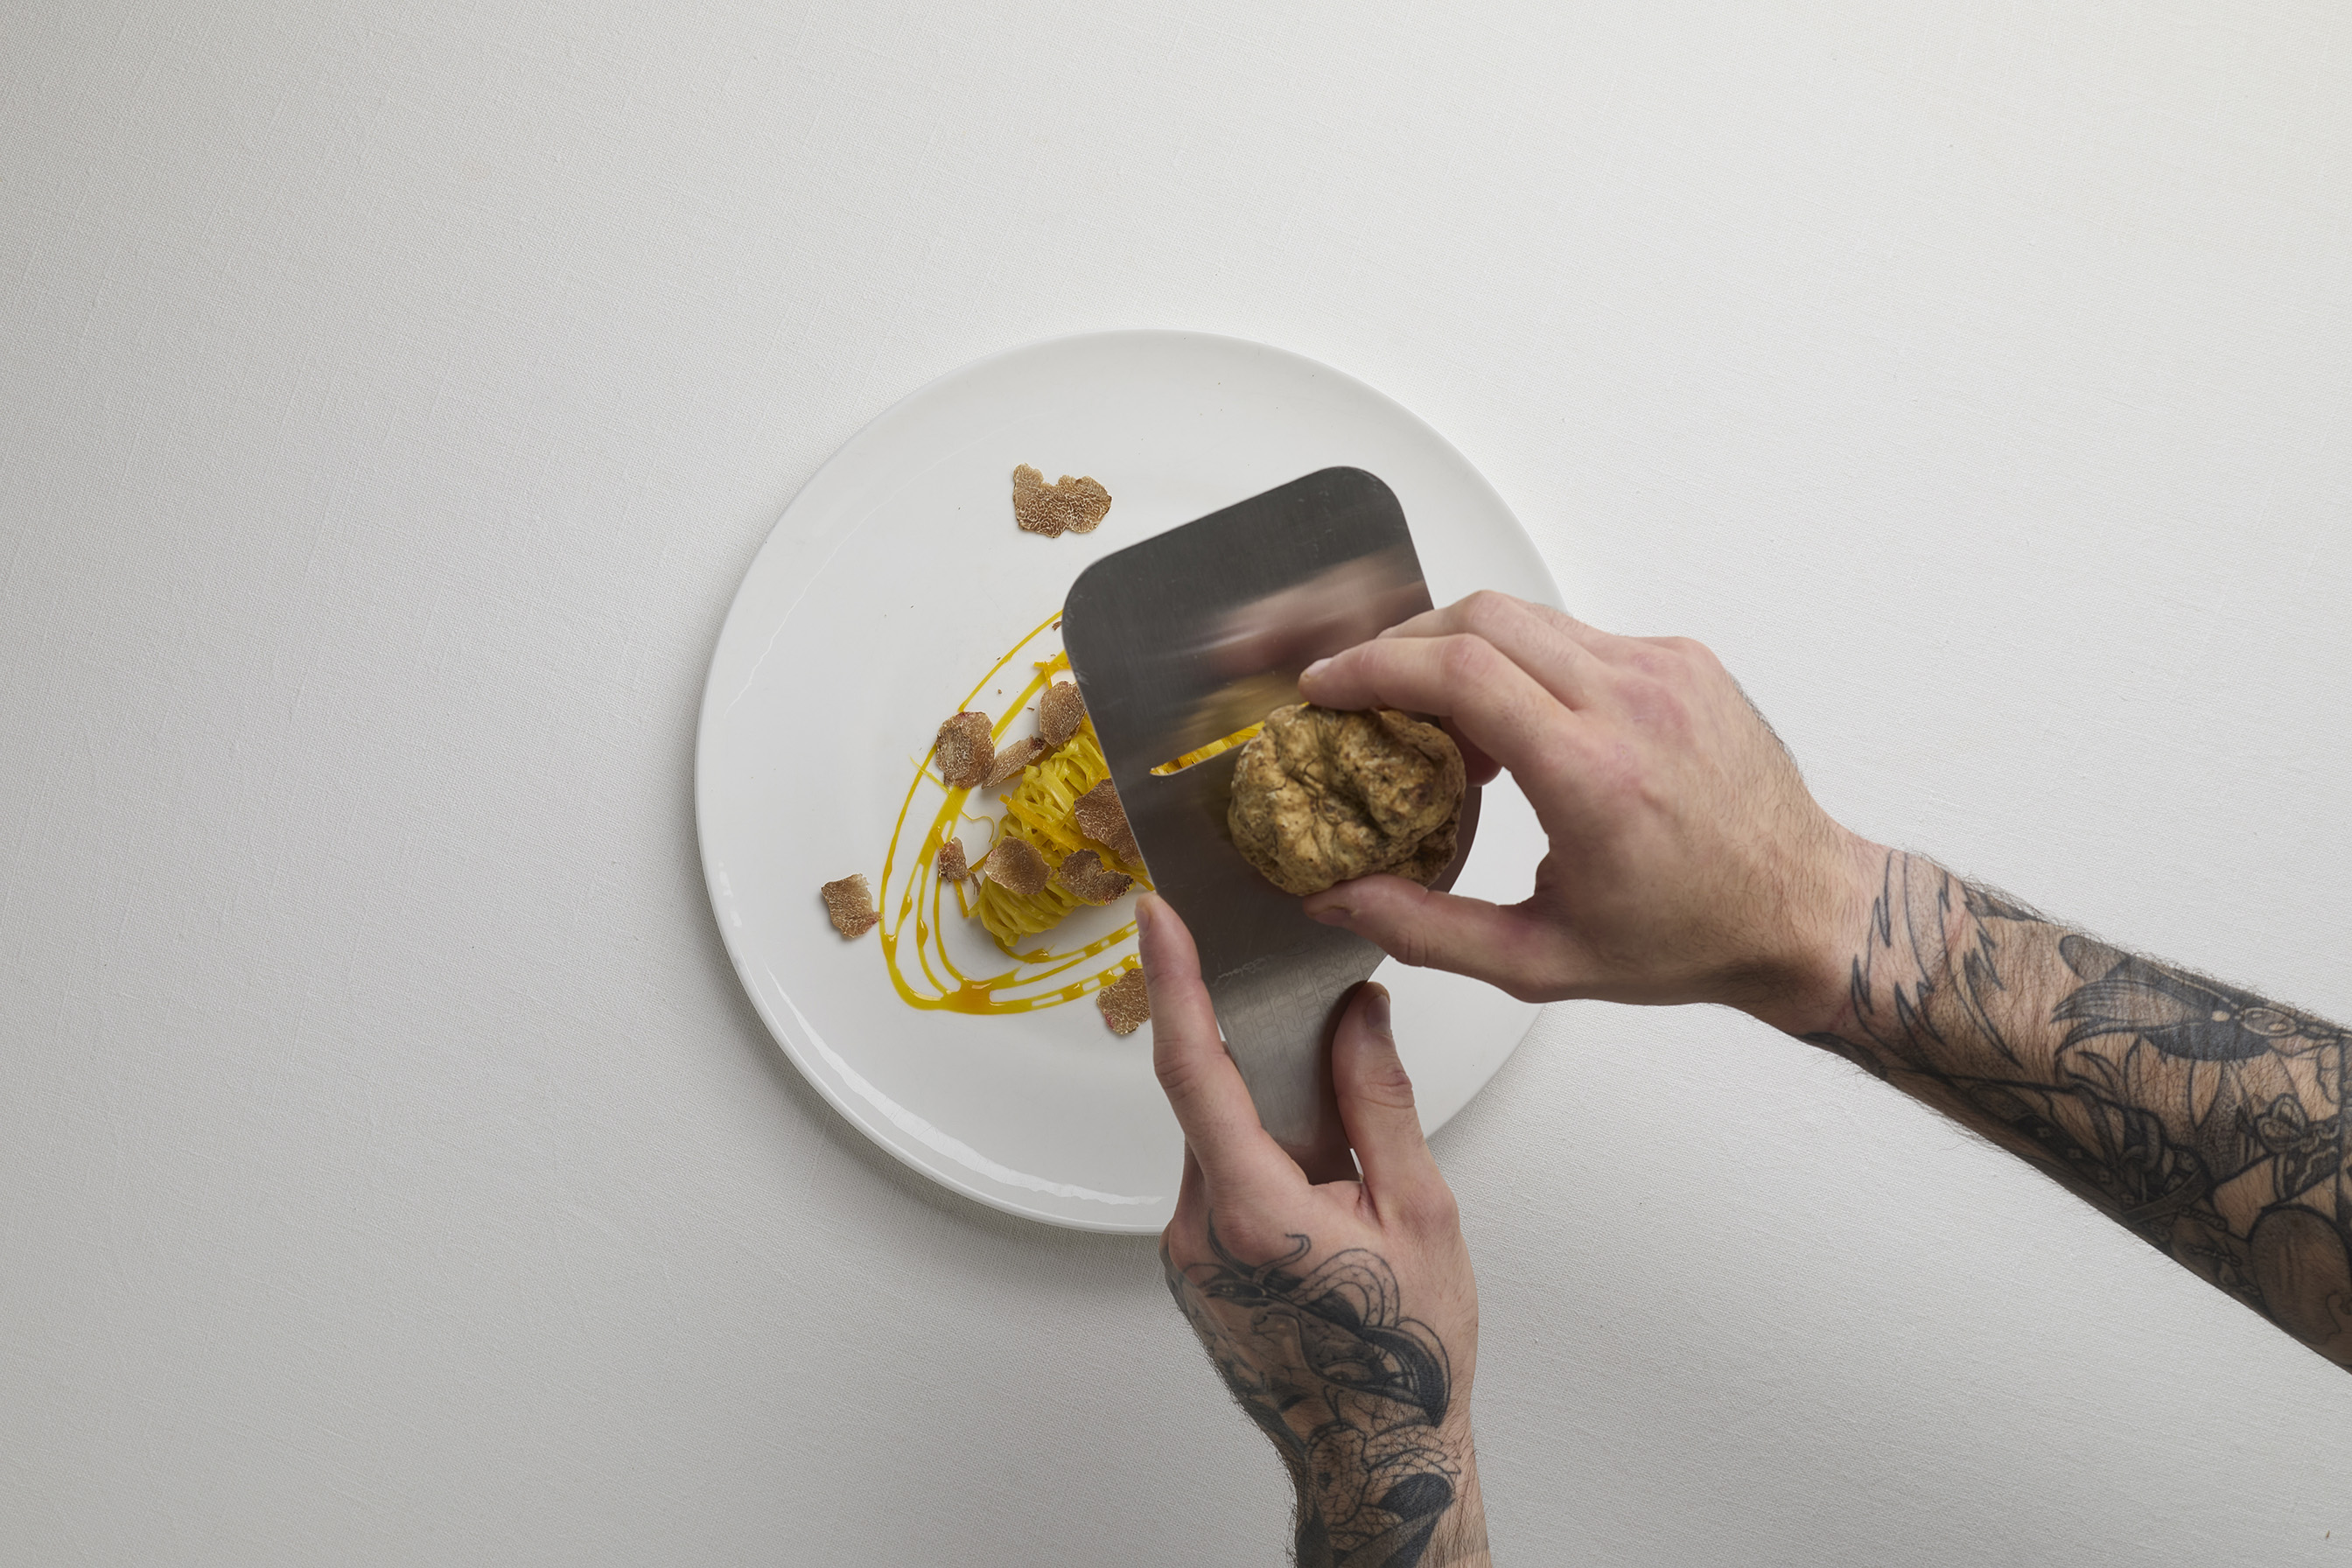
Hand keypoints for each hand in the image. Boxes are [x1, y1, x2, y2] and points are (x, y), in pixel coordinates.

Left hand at [1139, 893, 1489, 1567]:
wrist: (1374, 1458)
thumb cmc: (1407, 1353)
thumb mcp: (1421, 1212)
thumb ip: (1380, 1102)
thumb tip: (1356, 1012)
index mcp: (1253, 1212)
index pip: (1193, 1070)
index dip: (1172, 982)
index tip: (1156, 914)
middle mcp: (1198, 1231)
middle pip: (1212, 1098)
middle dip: (1266, 1055)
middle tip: (1329, 1034)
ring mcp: (1187, 1254)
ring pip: (1218, 1140)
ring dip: (1274, 1119)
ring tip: (1349, 1164)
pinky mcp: (1192, 1268)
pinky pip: (1219, 1178)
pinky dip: (1264, 1158)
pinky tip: (1325, 1194)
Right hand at [1295, 590, 1874, 1030]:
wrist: (1805, 912)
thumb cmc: (1689, 939)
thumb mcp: (1540, 961)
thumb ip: (1424, 931)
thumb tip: (1337, 901)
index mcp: (1595, 777)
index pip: (1460, 671)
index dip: (1374, 666)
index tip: (1328, 687)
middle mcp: (1633, 705)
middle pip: (1482, 617)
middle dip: (1403, 644)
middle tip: (1367, 692)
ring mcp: (1665, 671)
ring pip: (1528, 616)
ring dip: (1462, 650)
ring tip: (1441, 720)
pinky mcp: (1683, 660)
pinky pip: (1577, 635)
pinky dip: (1525, 663)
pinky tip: (1517, 724)